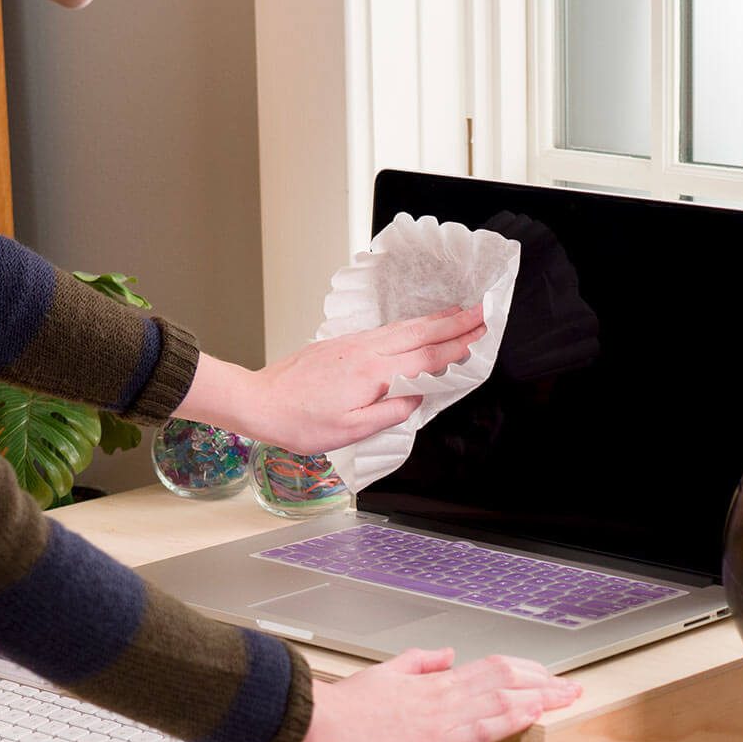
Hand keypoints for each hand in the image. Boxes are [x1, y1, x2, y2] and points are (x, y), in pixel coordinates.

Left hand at [174, 305, 484, 453]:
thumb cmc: (299, 421)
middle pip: (419, 334)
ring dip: (434, 320)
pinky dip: (408, 325)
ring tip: (457, 313)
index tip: (480, 336)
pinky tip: (414, 326)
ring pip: (403, 328)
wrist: (260, 401)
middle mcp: (366, 352)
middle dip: (454, 323)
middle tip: (482, 311)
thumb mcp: (350, 430)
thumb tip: (416, 400)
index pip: (426, 359)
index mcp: (373, 374)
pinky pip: (386, 330)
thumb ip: (389, 413)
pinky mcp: (342, 344)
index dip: (456, 347)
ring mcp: (353, 344)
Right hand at [290, 648, 582, 741]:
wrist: (316, 725)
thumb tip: (447, 654)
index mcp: (433, 682)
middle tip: (573, 687)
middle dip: (544, 683)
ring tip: (569, 696)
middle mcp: (443, 696)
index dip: (525, 671)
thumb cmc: (343, 708)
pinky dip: (512, 717)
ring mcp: (441, 719)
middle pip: (506, 679)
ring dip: (540, 696)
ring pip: (502, 698)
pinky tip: (535, 711)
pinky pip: (483, 727)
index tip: (548, 676)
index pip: (491, 669)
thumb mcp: (385, 674)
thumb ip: (419, 663)